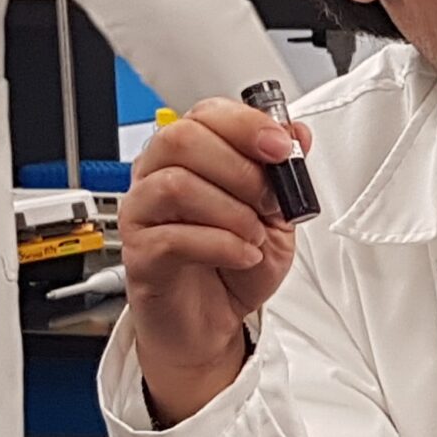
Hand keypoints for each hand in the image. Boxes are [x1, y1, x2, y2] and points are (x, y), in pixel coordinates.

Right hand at [119, 96, 312, 424]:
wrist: (214, 322)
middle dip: (240, 169)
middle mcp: (159, 176)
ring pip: (175, 185)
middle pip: (181, 138)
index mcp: (192, 156)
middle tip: (270, 201)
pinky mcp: (139, 253)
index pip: (206, 114)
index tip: (282, 148)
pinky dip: (221, 245)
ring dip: (231, 211)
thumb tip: (297, 133)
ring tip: (254, 235)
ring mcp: (143, 213)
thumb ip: (284, 174)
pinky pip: (173, 237)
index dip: (247, 125)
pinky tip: (242, 255)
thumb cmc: (235, 264)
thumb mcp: (277, 215)